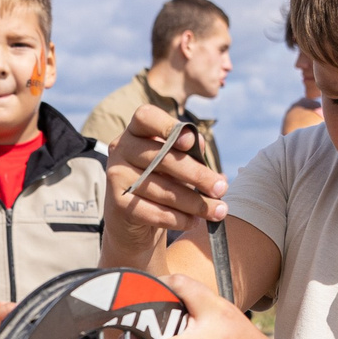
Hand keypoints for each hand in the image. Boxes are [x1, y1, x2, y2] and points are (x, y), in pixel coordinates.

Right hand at [103, 105, 221, 264]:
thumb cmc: (161, 182)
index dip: (169, 127)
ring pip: (162, 189)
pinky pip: (155, 212)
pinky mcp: (117, 205)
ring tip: (218, 211)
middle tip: (222, 188)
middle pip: (162, 157)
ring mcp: (116, 176)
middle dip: (197, 175)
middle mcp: (120, 149)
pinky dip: (179, 219)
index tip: (192, 143)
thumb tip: (199, 146)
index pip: (146, 117)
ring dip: (195, 203)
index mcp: (136, 131)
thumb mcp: (175, 163)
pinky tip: (195, 221)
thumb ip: (188, 152)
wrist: (133, 220)